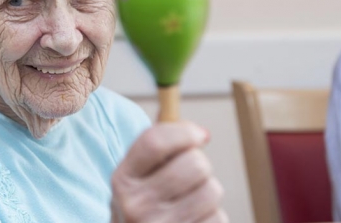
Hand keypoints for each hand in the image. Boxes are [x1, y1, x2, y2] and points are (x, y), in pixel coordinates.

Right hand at [110, 121, 226, 222]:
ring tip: (191, 200)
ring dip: (208, 191)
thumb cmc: (142, 205)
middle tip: (191, 175)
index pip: (154, 142)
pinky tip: (193, 219)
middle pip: (195, 164)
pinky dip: (212, 216)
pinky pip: (218, 217)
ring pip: (212, 190)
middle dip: (200, 164)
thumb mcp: (135, 177)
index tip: (200, 135)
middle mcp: (137, 204)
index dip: (184, 132)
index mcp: (122, 180)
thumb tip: (192, 126)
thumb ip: (156, 147)